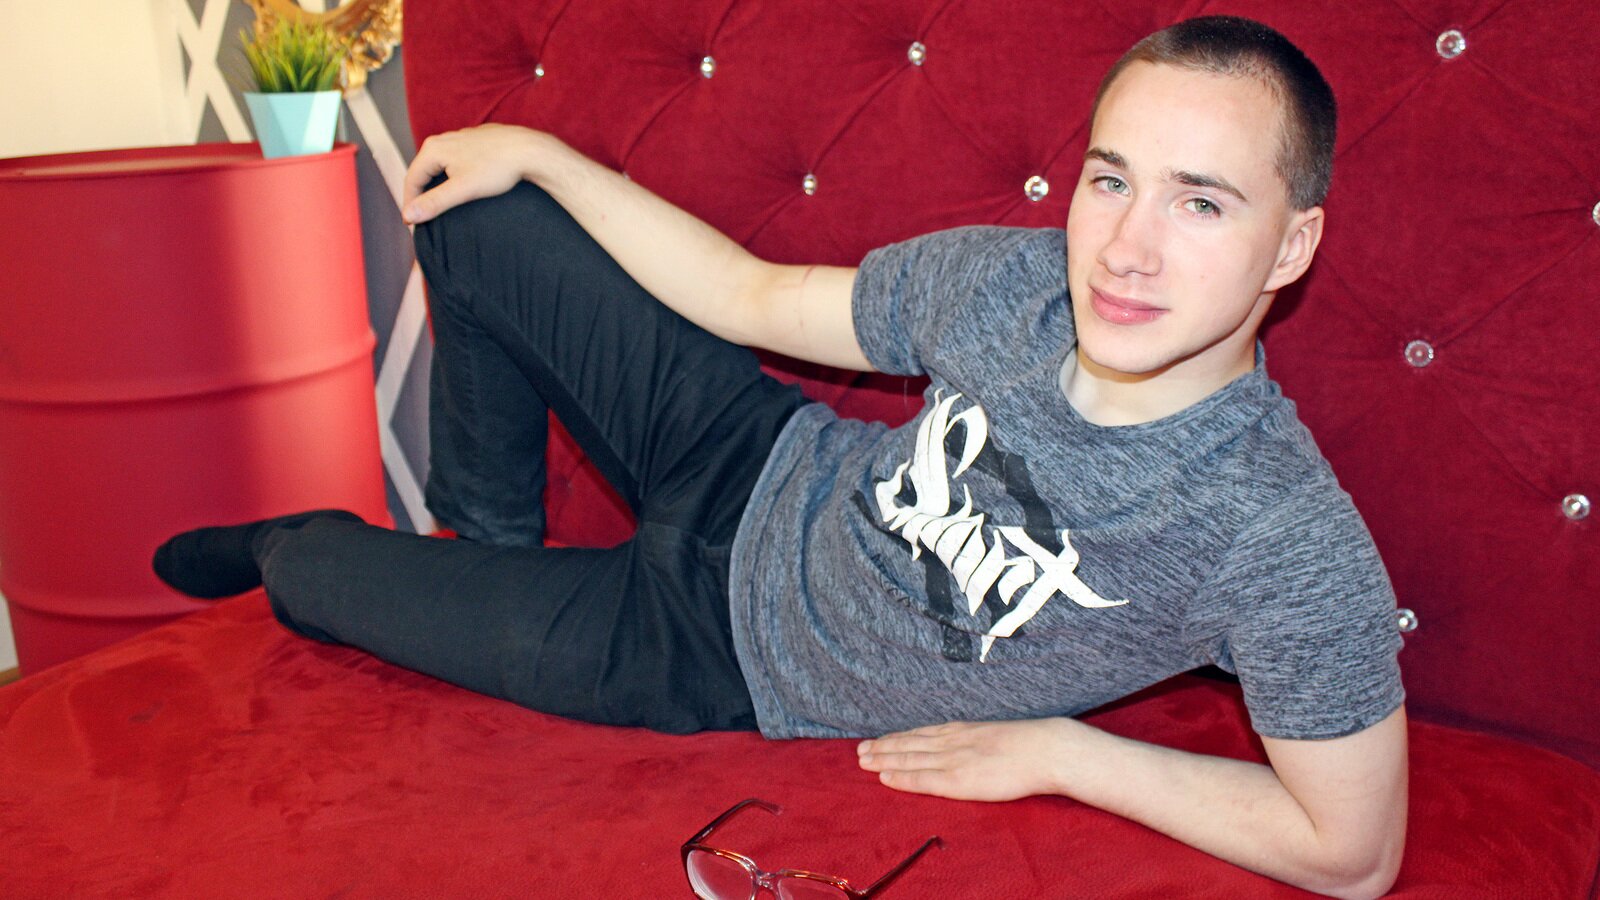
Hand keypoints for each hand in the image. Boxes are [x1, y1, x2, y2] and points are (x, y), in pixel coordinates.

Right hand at [401, 123, 547, 223]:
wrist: (530, 150)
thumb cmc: (497, 168)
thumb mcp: (463, 190)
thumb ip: (434, 202)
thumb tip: (408, 215)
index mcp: (434, 148)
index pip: (412, 179)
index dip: (410, 203)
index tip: (413, 224)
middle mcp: (444, 139)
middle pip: (424, 172)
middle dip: (423, 195)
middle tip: (426, 218)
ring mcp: (461, 139)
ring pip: (441, 166)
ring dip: (439, 186)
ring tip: (443, 206)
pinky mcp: (476, 142)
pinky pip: (457, 162)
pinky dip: (455, 177)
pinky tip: (465, 189)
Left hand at [856, 718, 1077, 801]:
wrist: (1045, 749)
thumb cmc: (1029, 745)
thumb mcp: (996, 735)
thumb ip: (978, 740)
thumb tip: (973, 747)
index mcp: (962, 730)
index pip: (921, 734)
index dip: (897, 738)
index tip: (879, 740)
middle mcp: (951, 741)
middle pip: (908, 744)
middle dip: (883, 748)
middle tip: (859, 751)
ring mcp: (953, 759)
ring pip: (909, 759)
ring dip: (884, 760)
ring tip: (863, 761)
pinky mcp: (958, 779)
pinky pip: (923, 779)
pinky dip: (901, 778)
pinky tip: (884, 778)